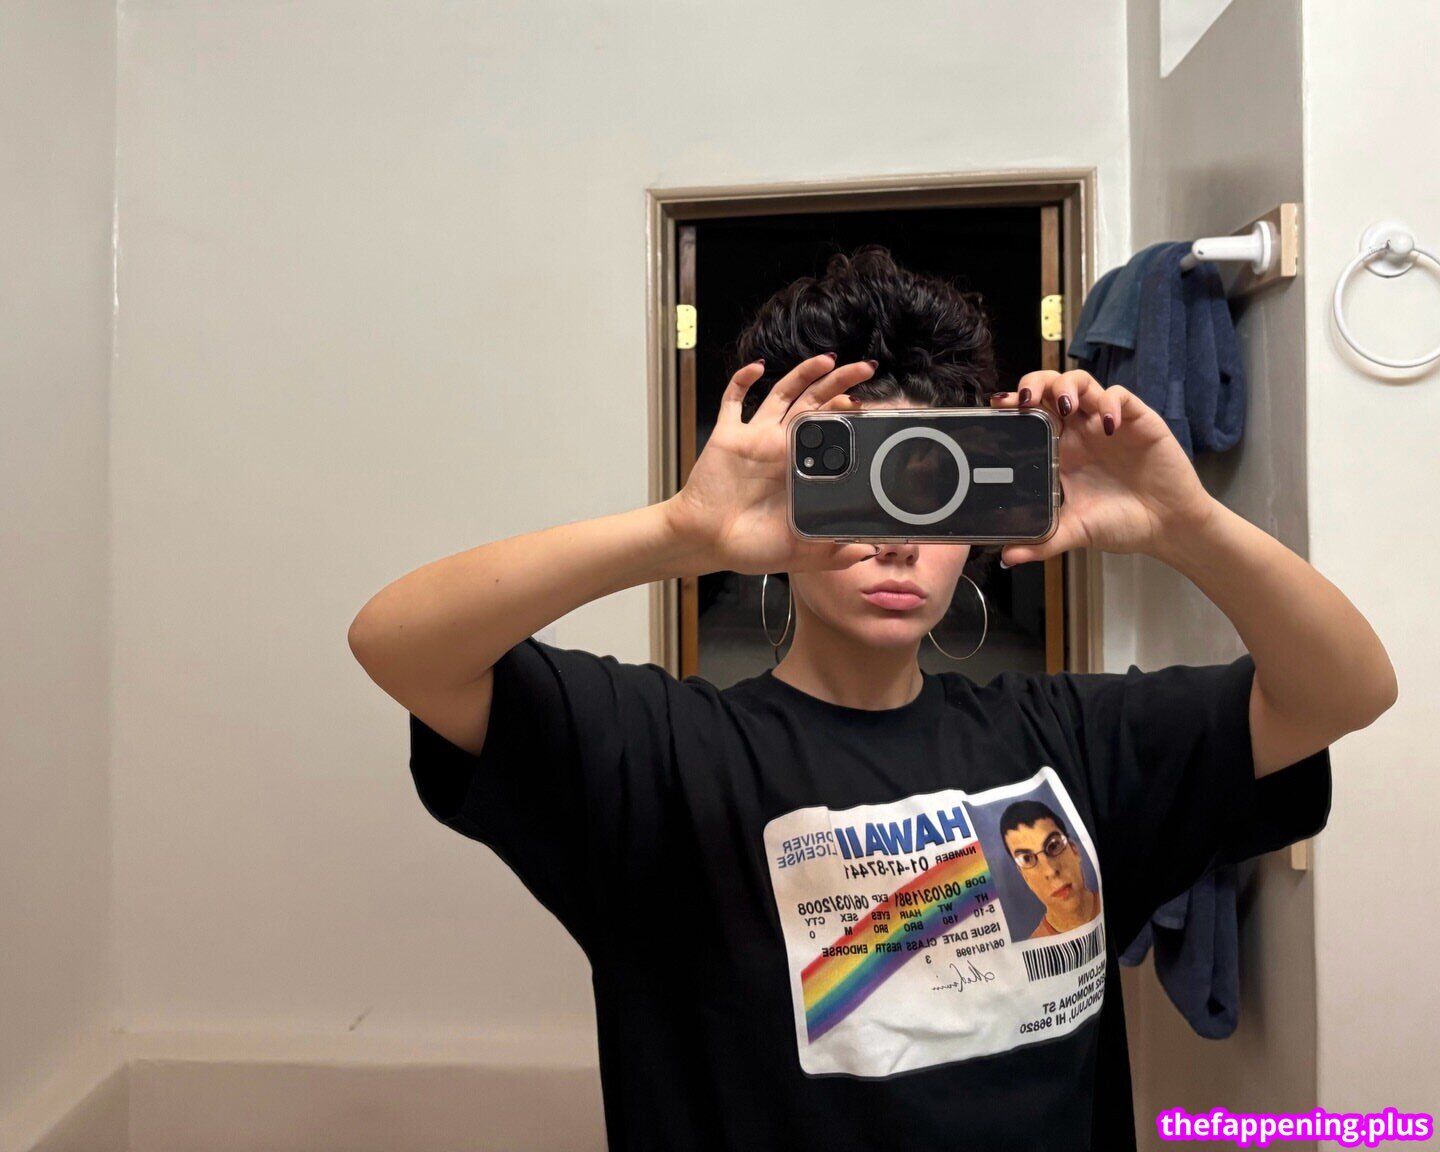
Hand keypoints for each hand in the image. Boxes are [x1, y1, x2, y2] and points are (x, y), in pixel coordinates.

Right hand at [664, 353, 882, 576]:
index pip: (831, 431)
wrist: (706, 543)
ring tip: (827, 359)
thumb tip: (869, 551)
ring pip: (782, 394)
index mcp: (800, 469)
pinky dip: (743, 380)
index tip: (866, 405)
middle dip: (839, 383)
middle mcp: (780, 447)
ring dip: (803, 374)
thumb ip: (834, 551)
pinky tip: (758, 367)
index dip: (849, 415)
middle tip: (864, 368)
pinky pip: (733, 401)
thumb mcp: (801, 553)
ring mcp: (754, 438)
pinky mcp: (728, 436)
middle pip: (814, 403)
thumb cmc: (749, 547)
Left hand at [989, 369, 1217, 564]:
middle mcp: (1079, 432)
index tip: (998, 407)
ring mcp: (1106, 423)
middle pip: (1051, 388)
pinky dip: (1111, 403)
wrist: (1167, 527)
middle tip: (1027, 398)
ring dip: (1069, 385)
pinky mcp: (1137, 420)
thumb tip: (1007, 557)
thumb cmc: (1121, 524)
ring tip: (1065, 405)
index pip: (1031, 416)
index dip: (1014, 405)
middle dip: (1036, 382)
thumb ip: (1042, 543)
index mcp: (1059, 451)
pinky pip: (1120, 396)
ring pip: (1082, 382)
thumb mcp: (1076, 533)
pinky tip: (1109, 426)